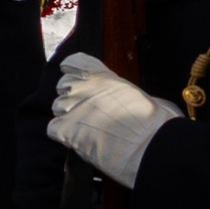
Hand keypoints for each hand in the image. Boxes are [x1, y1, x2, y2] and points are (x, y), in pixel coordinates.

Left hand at [49, 52, 171, 187]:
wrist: (149, 146)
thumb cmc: (156, 123)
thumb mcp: (145, 96)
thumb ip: (126, 94)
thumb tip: (129, 102)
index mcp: (102, 76)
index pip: (74, 62)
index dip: (74, 71)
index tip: (79, 80)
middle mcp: (82, 87)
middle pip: (63, 86)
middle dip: (73, 97)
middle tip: (90, 111)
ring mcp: (71, 107)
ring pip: (57, 108)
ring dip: (68, 117)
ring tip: (87, 129)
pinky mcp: (65, 129)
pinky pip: (53, 129)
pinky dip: (62, 135)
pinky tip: (77, 140)